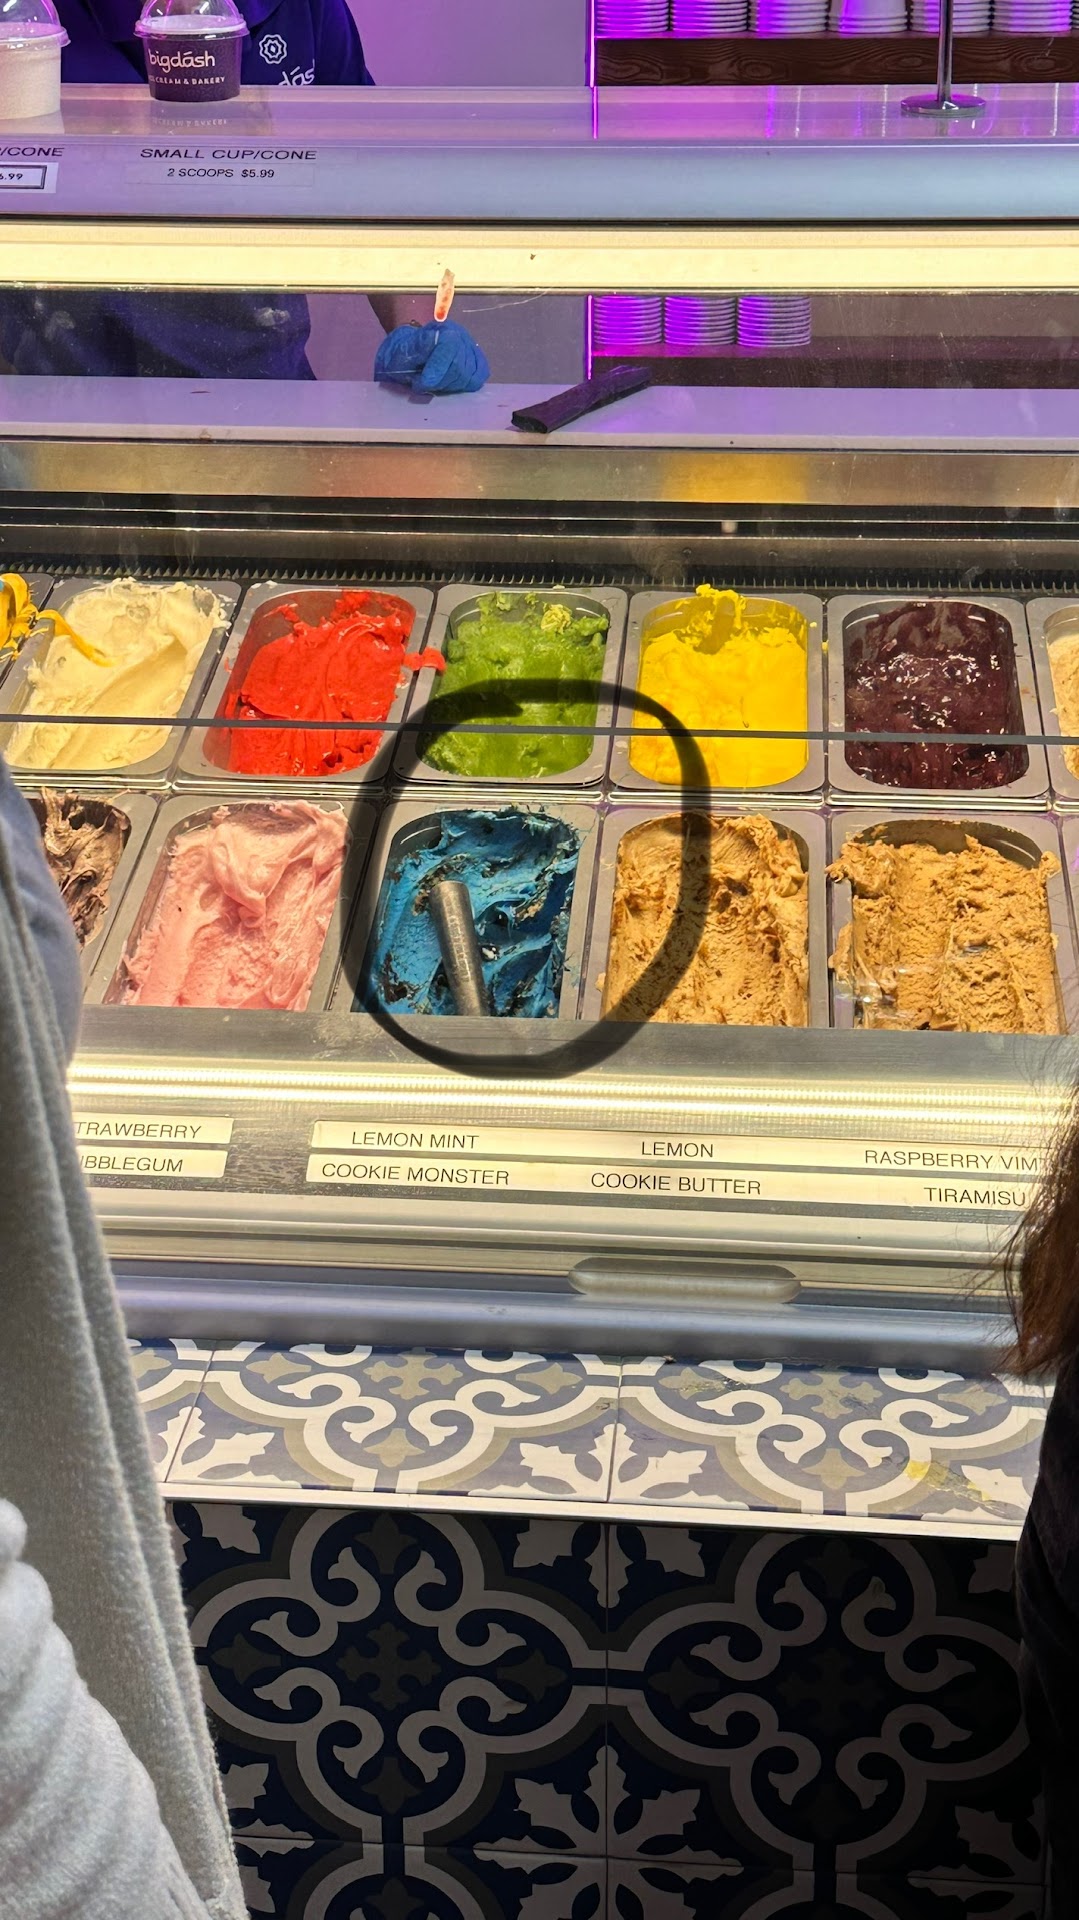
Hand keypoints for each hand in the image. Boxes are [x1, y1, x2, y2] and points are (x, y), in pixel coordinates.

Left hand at [374, 320, 488, 395]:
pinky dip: (465, 384)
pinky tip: (451, 383)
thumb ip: (415, 351)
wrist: (410, 353)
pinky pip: (478, 377)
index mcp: (441, 329)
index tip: (423, 383)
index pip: (448, 349)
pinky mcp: (478, 361)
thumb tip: (432, 345)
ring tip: (435, 382)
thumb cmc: (405, 355)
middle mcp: (460, 335)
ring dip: (450, 386)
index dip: (436, 371)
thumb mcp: (401, 352)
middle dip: (440, 382)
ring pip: (468, 376)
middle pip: (459, 367)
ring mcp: (471, 348)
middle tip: (424, 384)